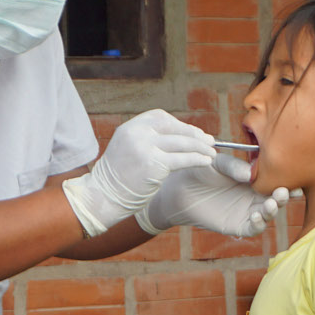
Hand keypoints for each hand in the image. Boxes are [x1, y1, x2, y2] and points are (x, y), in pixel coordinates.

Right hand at [62, 110, 214, 235]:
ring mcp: (145, 148)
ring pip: (182, 142)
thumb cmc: (117, 179)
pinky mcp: (154, 164)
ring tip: (212, 152)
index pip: (160, 117)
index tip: (191, 132)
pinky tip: (206, 162)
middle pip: (173, 127)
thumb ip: (145, 140)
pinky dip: (198, 159)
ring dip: (200, 147)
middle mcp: (136, 134)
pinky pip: (183, 159)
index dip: (178, 124)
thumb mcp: (126, 149)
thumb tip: (176, 137)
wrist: (102, 197)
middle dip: (194, 134)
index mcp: (129, 128)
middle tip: (210, 140)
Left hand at [137, 154, 291, 236]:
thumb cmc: (198, 171)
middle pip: (277, 198)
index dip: (287, 179)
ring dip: (272, 210)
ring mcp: (247, 211)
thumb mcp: (216, 162)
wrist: (178, 189)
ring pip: (268, 214)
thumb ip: (233, 165)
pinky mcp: (236, 226)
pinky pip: (253, 228)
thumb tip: (250, 174)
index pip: (276, 179)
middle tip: (284, 191)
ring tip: (270, 203)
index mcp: (254, 178)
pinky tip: (255, 216)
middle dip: (283, 196)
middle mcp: (254, 195)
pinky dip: (258, 224)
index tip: (294, 177)